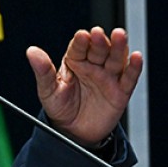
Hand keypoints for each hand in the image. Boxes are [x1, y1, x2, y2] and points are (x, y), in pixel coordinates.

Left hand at [26, 27, 142, 145]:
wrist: (74, 133)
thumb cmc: (61, 107)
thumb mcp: (48, 90)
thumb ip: (43, 71)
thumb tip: (31, 51)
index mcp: (75, 61)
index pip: (79, 48)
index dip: (81, 41)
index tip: (82, 35)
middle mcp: (93, 65)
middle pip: (99, 50)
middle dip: (100, 41)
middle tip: (98, 33)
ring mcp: (108, 77)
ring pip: (115, 59)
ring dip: (118, 47)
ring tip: (119, 35)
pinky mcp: (120, 91)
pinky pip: (129, 78)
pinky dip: (134, 67)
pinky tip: (136, 57)